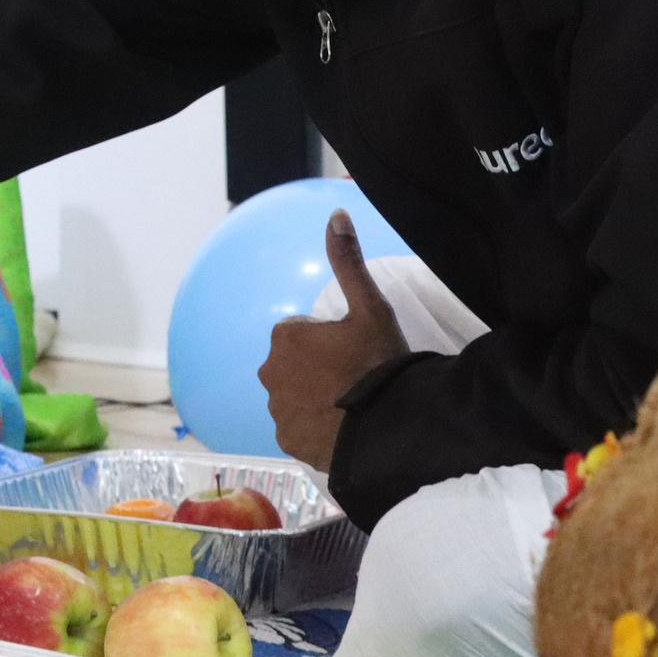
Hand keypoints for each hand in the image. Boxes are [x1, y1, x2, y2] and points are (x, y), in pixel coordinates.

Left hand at [257, 209, 408, 470]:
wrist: (388, 426)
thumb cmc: (378, 364)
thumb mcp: (371, 307)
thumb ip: (348, 262)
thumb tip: (335, 215)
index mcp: (285, 338)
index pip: (301, 333)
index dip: (328, 341)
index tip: (352, 352)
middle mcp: (269, 372)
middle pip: (294, 365)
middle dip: (316, 369)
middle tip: (353, 379)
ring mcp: (276, 410)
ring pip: (294, 396)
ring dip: (314, 398)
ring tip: (351, 406)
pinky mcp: (286, 441)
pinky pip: (297, 428)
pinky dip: (313, 427)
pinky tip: (342, 428)